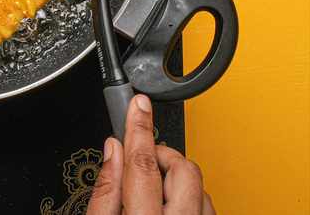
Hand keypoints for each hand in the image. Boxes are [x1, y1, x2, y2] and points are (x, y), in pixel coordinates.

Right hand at [86, 96, 212, 214]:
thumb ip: (105, 192)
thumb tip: (113, 150)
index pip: (144, 165)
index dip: (139, 129)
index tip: (138, 105)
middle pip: (181, 168)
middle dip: (160, 155)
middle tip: (137, 163)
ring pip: (197, 182)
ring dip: (174, 177)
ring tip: (151, 194)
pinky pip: (205, 200)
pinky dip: (188, 195)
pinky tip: (169, 205)